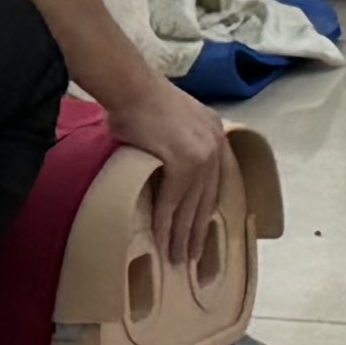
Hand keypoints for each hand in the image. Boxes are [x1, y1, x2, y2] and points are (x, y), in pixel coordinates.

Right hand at [116, 80, 245, 285]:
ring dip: (183, 236)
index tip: (202, 234)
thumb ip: (177, 143)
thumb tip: (165, 166)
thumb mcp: (171, 120)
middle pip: (207, 200)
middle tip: (192, 258)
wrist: (129, 85)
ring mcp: (201, 154)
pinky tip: (162, 242)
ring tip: (177, 259)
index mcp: (215, 135)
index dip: (207, 212)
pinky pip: (173, 202)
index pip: (215, 184)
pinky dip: (166, 224)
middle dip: (198, 232)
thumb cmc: (138, 99)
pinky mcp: (183, 162)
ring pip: (191, 206)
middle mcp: (215, 146)